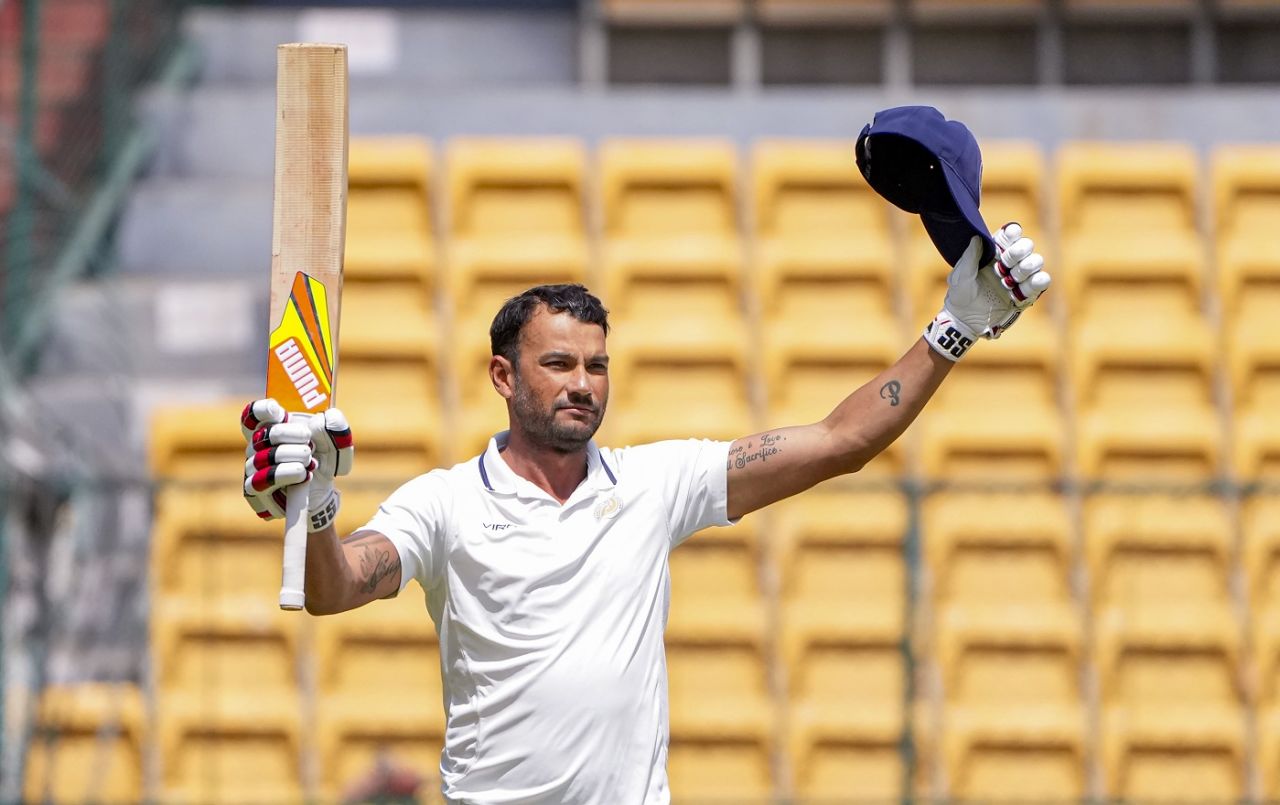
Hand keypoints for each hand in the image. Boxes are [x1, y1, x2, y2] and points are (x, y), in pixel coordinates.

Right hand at [240, 398, 353, 531]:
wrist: (322, 492)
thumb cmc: (323, 460)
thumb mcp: (337, 441)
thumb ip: (335, 425)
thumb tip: (319, 421)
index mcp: (272, 426)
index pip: (255, 413)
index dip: (263, 410)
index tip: (280, 412)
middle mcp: (257, 446)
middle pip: (266, 433)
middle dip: (292, 435)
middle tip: (310, 444)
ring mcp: (253, 468)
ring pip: (265, 457)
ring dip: (294, 457)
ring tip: (311, 462)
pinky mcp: (255, 490)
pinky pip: (264, 480)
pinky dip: (288, 474)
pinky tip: (304, 475)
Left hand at [924, 222, 1049, 360]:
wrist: (964, 322)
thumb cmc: (959, 296)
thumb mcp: (960, 276)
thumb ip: (969, 257)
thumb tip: (977, 238)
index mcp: (992, 254)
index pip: (1007, 237)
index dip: (1012, 233)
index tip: (1010, 233)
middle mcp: (1007, 264)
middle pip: (1025, 247)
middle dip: (1019, 251)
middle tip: (1006, 261)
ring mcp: (1018, 279)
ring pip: (1036, 262)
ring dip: (1028, 266)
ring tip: (1013, 277)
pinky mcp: (1025, 295)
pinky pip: (1040, 284)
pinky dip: (1039, 281)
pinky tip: (1033, 281)